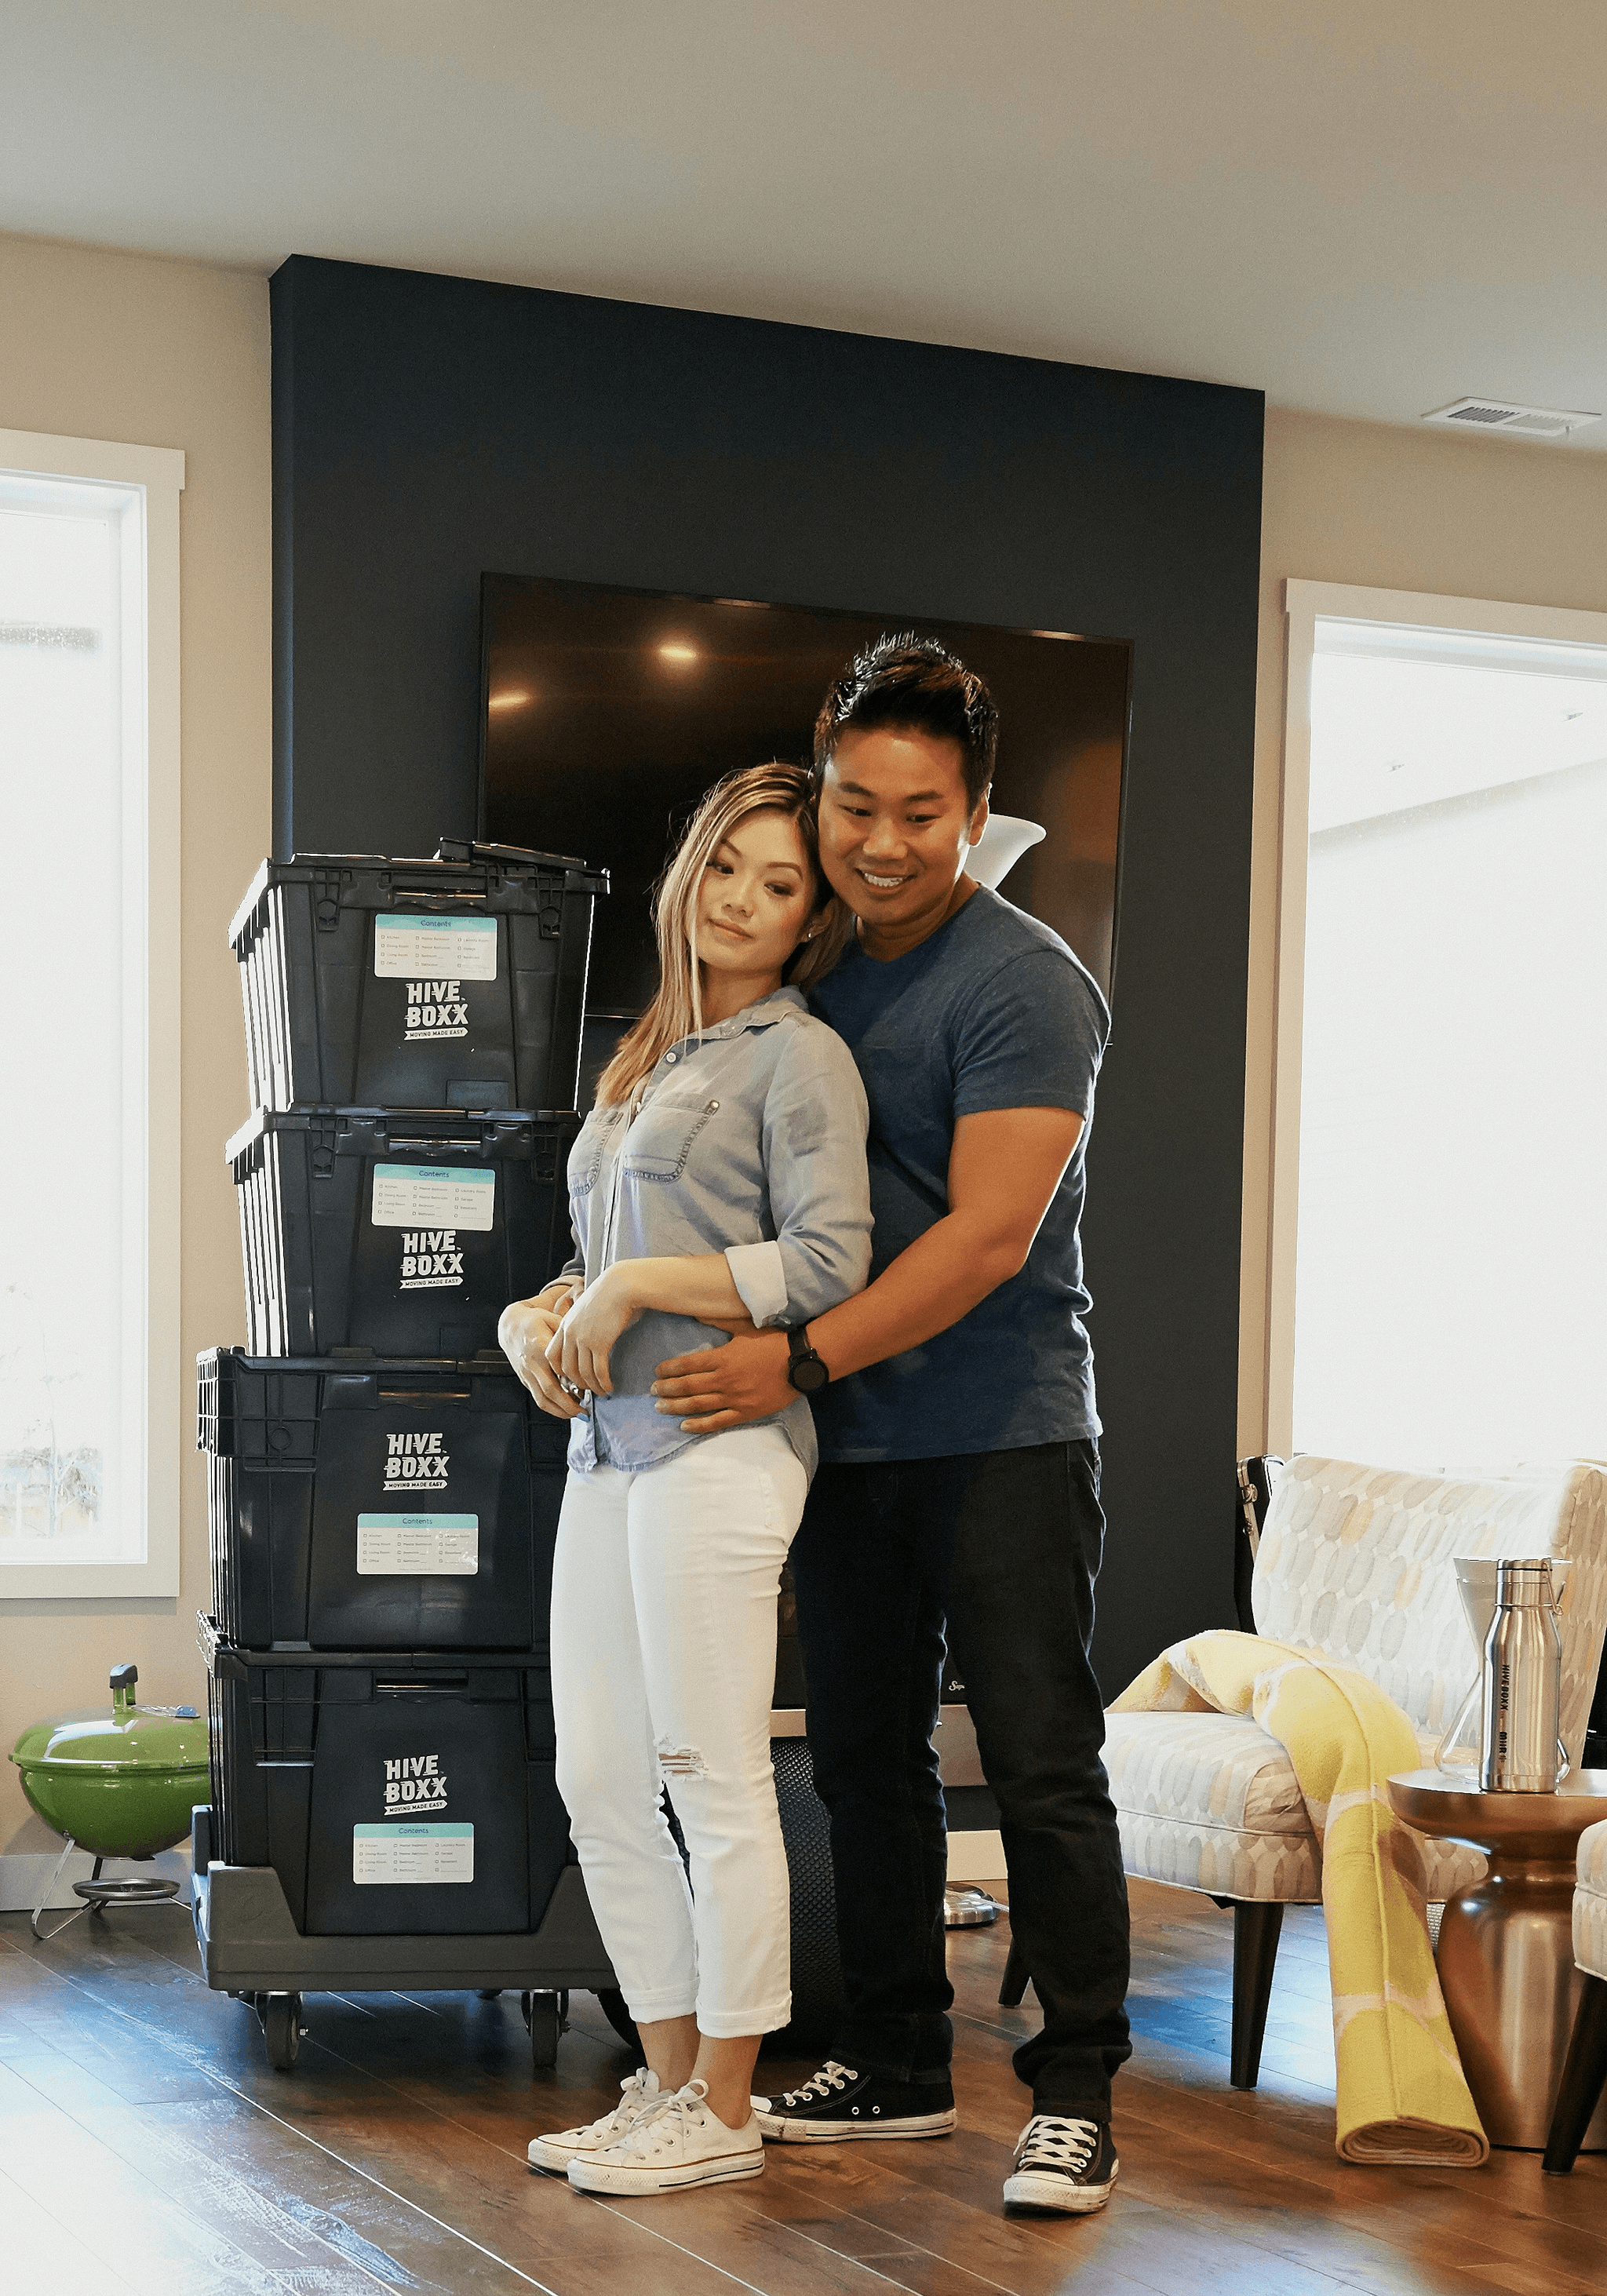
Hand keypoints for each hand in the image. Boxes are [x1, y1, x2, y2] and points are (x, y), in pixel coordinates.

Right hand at [498, 1291, 582, 1417]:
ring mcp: (527, 1373)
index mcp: (541, 1347)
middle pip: (551, 1391)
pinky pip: (536, 1397)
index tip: (589, 1389)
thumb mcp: (552, 1319)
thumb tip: (585, 1346)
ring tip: (575, 1414)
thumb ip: (567, 1334)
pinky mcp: (524, 1379)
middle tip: (584, 1411)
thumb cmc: (533, 1321)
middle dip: (568, 1405)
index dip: (574, 1384)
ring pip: (542, 1399)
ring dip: (559, 1411)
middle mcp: (532, 1363)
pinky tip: (562, 1409)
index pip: (559, 1371)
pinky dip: (550, 1407)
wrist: (509, 1326)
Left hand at [546, 1265, 642, 1396]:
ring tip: (602, 1392)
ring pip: (583, 1374)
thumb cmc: (609, 1295)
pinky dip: (603, 1383)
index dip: (560, 1371)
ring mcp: (583, 1339)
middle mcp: (570, 1334)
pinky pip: (599, 1371)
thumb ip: (582, 1325)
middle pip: (566, 1369)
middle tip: (588, 1391)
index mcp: (564, 1325)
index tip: (571, 1378)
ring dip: (593, 1387)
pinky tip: (609, 1386)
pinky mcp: (599, 1343)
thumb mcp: (586, 1310)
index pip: (552, 1355)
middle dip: (577, 1384)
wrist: (621, 1285)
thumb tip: (588, 1341)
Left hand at [651, 1329, 792, 1432]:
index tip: (657, 1372)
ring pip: (698, 1404)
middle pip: (688, 1386)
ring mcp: (734, 1397)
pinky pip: (718, 1421)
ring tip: (660, 1407)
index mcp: (723, 1357)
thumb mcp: (745, 1327)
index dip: (670, 1369)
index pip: (688, 1364)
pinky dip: (699, 1425)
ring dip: (676, 1407)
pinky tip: (684, 1426)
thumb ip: (720, 1322)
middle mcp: (724, 1379)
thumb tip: (697, 1314)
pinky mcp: (745, 1412)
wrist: (800, 1363)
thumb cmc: (774, 1342)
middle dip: (667, 1389)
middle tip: (653, 1391)